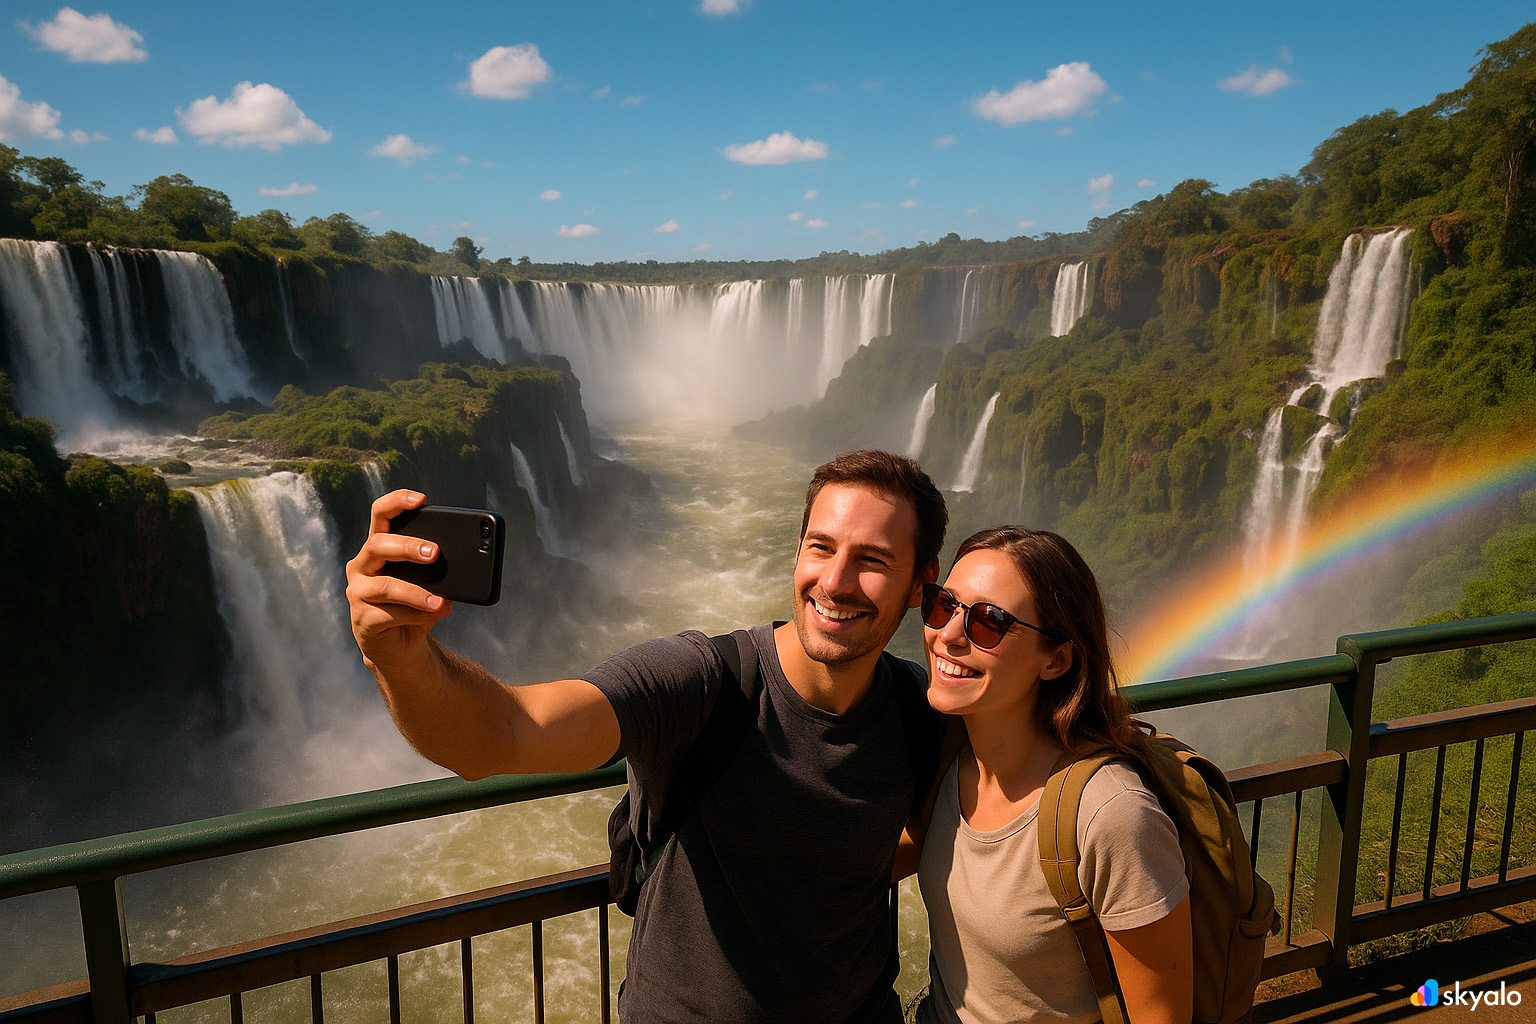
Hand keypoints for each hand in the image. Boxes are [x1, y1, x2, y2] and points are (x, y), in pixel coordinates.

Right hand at [346, 489, 453, 676]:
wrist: (403, 647)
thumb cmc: (416, 606)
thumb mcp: (430, 582)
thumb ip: (439, 569)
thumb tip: (466, 563)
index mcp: (378, 549)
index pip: (380, 515)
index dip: (396, 502)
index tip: (421, 499)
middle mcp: (362, 566)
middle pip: (378, 545)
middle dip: (408, 546)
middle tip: (434, 553)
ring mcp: (358, 593)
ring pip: (385, 586)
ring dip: (416, 593)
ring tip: (440, 601)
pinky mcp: (362, 620)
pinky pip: (389, 615)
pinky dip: (416, 614)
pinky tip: (434, 614)